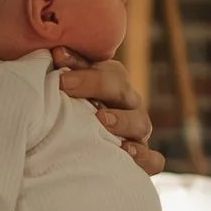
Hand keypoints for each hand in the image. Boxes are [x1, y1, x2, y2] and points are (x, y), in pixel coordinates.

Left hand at [59, 56, 163, 177]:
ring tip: (101, 121)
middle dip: (95, 84)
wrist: (90, 143)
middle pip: (120, 89)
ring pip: (140, 123)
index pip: (104, 70)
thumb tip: (56, 51)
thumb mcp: (72, 87)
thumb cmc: (75, 108)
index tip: (58, 67)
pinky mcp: (144, 157)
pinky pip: (154, 159)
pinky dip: (144, 156)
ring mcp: (138, 130)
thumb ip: (68, 71)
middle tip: (67, 85)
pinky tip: (126, 152)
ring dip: (122, 121)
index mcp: (114, 82)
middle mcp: (129, 104)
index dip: (82, 69)